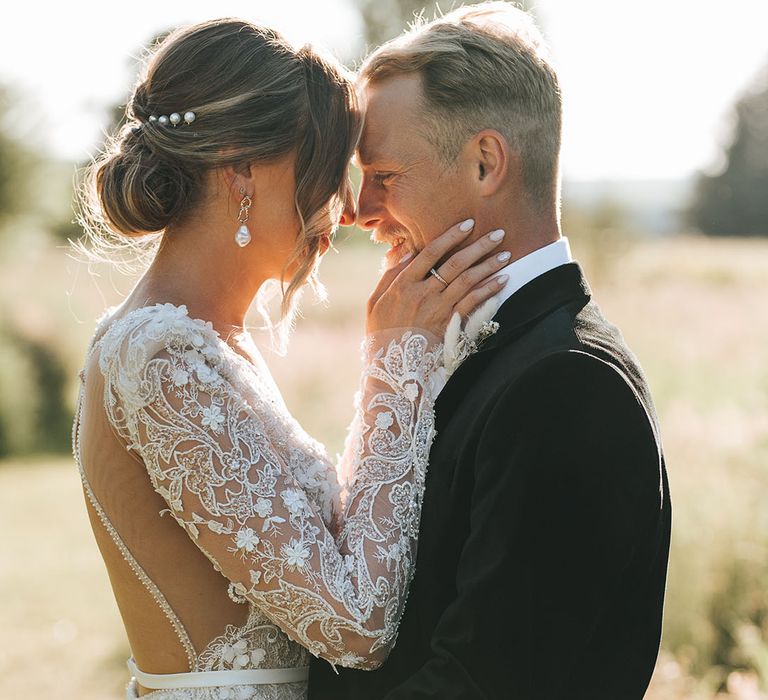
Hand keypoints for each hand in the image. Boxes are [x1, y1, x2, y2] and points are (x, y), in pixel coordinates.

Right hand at [366, 219, 509, 336]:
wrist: (392, 366)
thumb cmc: (381, 332)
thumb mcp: (375, 302)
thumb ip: (390, 275)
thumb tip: (408, 252)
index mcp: (403, 284)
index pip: (430, 252)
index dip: (451, 236)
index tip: (468, 224)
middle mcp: (422, 293)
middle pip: (455, 264)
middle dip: (478, 246)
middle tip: (498, 233)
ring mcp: (437, 309)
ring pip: (467, 281)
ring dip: (488, 266)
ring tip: (506, 254)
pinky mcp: (449, 324)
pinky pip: (472, 303)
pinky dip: (488, 290)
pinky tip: (502, 280)